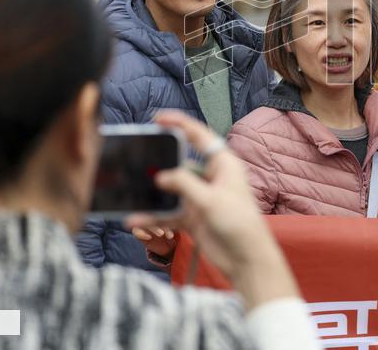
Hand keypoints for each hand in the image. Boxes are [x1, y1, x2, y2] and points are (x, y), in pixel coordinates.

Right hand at [126, 110, 298, 309]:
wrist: (247, 259)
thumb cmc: (239, 223)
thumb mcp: (211, 199)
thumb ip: (184, 184)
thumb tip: (160, 176)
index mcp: (223, 164)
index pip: (200, 136)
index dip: (180, 124)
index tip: (159, 118)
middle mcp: (211, 177)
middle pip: (180, 163)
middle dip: (160, 162)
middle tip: (138, 156)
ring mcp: (201, 198)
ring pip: (171, 190)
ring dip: (152, 194)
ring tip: (130, 191)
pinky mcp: (193, 217)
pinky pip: (168, 213)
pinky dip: (153, 217)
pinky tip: (135, 220)